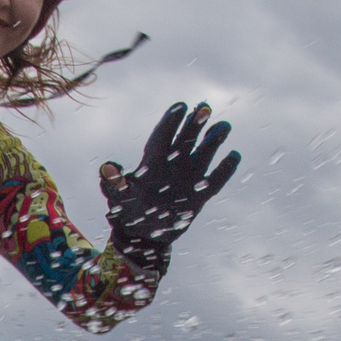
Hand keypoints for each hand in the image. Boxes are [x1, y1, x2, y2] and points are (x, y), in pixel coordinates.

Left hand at [99, 101, 238, 273]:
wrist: (144, 234)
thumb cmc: (127, 211)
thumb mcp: (117, 198)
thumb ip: (113, 183)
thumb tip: (107, 167)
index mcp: (153, 162)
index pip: (162, 136)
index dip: (170, 121)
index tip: (180, 106)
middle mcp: (173, 164)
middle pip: (186, 138)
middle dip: (195, 123)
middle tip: (204, 107)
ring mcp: (189, 177)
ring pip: (204, 153)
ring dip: (214, 139)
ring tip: (223, 126)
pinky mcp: (201, 194)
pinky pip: (216, 180)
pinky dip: (225, 169)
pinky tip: (234, 156)